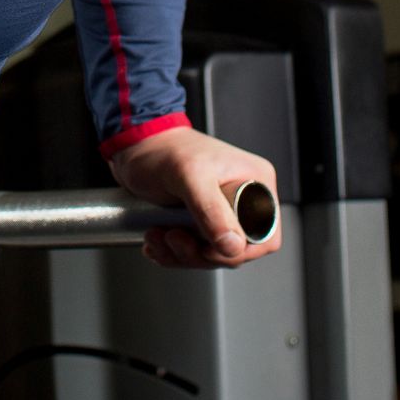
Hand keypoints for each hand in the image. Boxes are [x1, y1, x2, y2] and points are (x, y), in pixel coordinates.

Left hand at [108, 125, 280, 270]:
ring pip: (212, 254)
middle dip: (200, 253)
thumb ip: (212, 211)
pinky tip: (156, 239)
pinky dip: (172, 253)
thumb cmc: (162, 149)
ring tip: (157, 234)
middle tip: (173, 237)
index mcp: (256, 183)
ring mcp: (221, 211)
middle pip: (235, 251)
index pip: (265, 237)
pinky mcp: (200, 221)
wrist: (134, 145)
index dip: (238, 251)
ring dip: (180, 254)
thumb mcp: (189, 176)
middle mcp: (244, 199)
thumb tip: (233, 246)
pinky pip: (194, 251)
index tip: (207, 248)